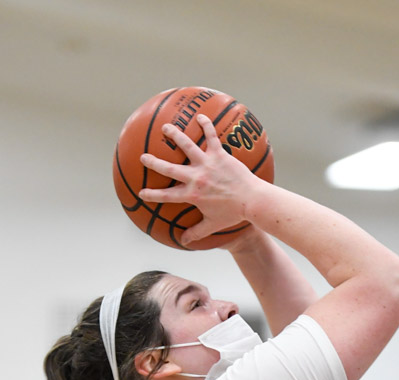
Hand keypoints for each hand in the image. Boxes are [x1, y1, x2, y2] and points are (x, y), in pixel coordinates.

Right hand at [138, 115, 262, 244]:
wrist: (252, 201)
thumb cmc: (233, 214)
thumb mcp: (212, 225)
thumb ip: (197, 232)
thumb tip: (184, 242)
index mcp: (193, 195)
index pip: (167, 196)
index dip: (153, 195)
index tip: (142, 193)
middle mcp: (196, 177)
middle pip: (169, 168)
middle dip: (154, 162)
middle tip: (143, 157)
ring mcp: (207, 164)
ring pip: (187, 146)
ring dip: (175, 135)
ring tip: (166, 128)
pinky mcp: (220, 154)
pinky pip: (211, 136)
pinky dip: (206, 125)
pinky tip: (200, 116)